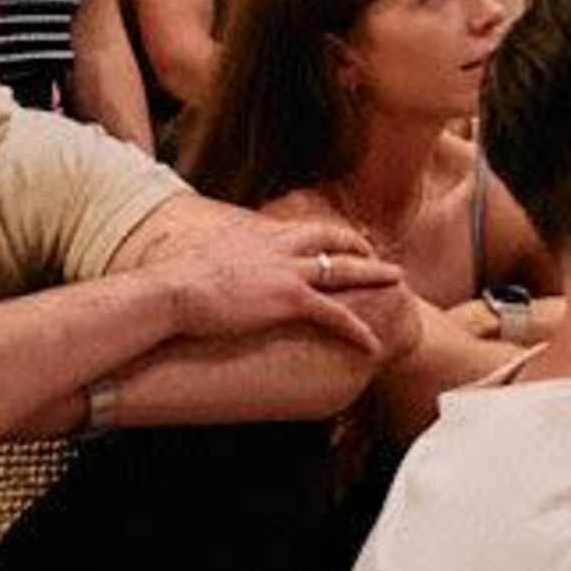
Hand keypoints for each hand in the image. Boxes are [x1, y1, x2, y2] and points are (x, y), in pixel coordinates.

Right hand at [159, 214, 408, 356]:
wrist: (174, 290)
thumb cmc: (178, 281)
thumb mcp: (207, 259)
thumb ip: (224, 259)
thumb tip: (214, 266)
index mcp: (261, 235)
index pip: (305, 229)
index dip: (327, 234)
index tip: (340, 240)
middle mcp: (281, 246)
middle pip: (334, 239)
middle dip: (360, 246)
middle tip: (378, 255)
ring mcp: (289, 271)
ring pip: (344, 269)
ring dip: (374, 275)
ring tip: (397, 281)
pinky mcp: (290, 299)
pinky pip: (335, 314)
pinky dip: (357, 327)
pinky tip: (372, 341)